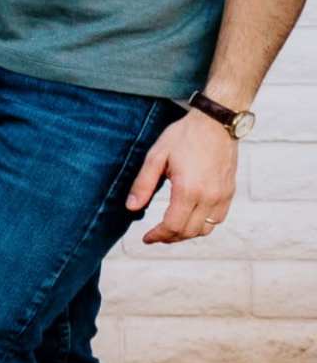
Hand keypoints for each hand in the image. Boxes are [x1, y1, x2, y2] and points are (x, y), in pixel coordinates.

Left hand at [132, 112, 237, 243]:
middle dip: (170, 238)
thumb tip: (132, 208)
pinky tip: (190, 219)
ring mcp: (222, 196)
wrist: (216, 123)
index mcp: (188, 190)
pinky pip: (218, 219)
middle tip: (155, 236)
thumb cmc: (183, 137)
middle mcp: (209, 197)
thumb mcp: (156, 156)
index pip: (173, 225)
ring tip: (171, 230)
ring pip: (206, 229)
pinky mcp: (230, 192)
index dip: (158, 236)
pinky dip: (203, 225)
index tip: (146, 238)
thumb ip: (143, 184)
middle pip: (189, 231)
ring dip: (187, 234)